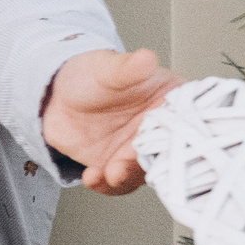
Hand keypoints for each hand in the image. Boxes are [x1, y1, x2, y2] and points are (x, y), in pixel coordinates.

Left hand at [40, 47, 180, 195]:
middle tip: (131, 163)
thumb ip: (128, 68)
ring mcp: (140, 151)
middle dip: (150, 162)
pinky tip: (93, 176)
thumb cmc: (90, 75)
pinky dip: (106, 185)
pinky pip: (117, 183)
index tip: (169, 142)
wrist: (56, 96)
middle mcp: (162, 131)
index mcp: (173, 102)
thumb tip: (146, 59)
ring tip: (110, 173)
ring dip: (127, 177)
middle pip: (167, 154)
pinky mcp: (119, 166)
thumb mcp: (108, 68)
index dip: (181, 134)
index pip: (188, 121)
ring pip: (143, 172)